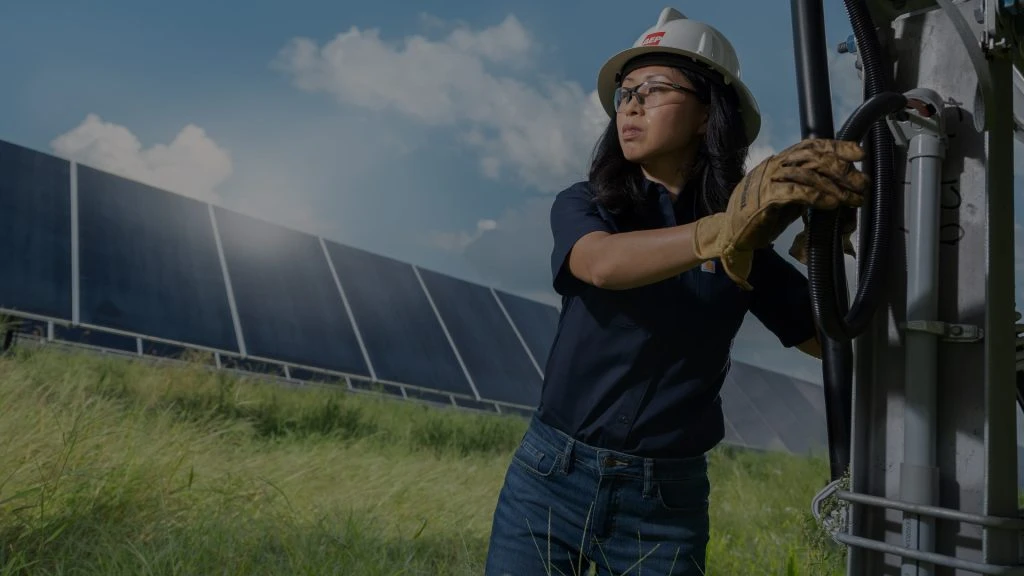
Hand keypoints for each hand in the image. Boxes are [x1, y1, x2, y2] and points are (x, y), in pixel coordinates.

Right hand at [691, 138, 868, 289]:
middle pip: (813, 157)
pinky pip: (795, 192)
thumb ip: (807, 189)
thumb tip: (840, 189)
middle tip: (861, 183)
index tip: (859, 153)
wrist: (730, 233)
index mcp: (780, 162)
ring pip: (807, 173)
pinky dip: (816, 196)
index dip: (836, 146)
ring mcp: (768, 180)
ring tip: (852, 198)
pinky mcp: (764, 198)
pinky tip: (831, 204)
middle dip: (841, 168)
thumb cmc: (760, 216)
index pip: (811, 146)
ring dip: (835, 186)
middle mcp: (775, 165)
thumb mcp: (789, 198)